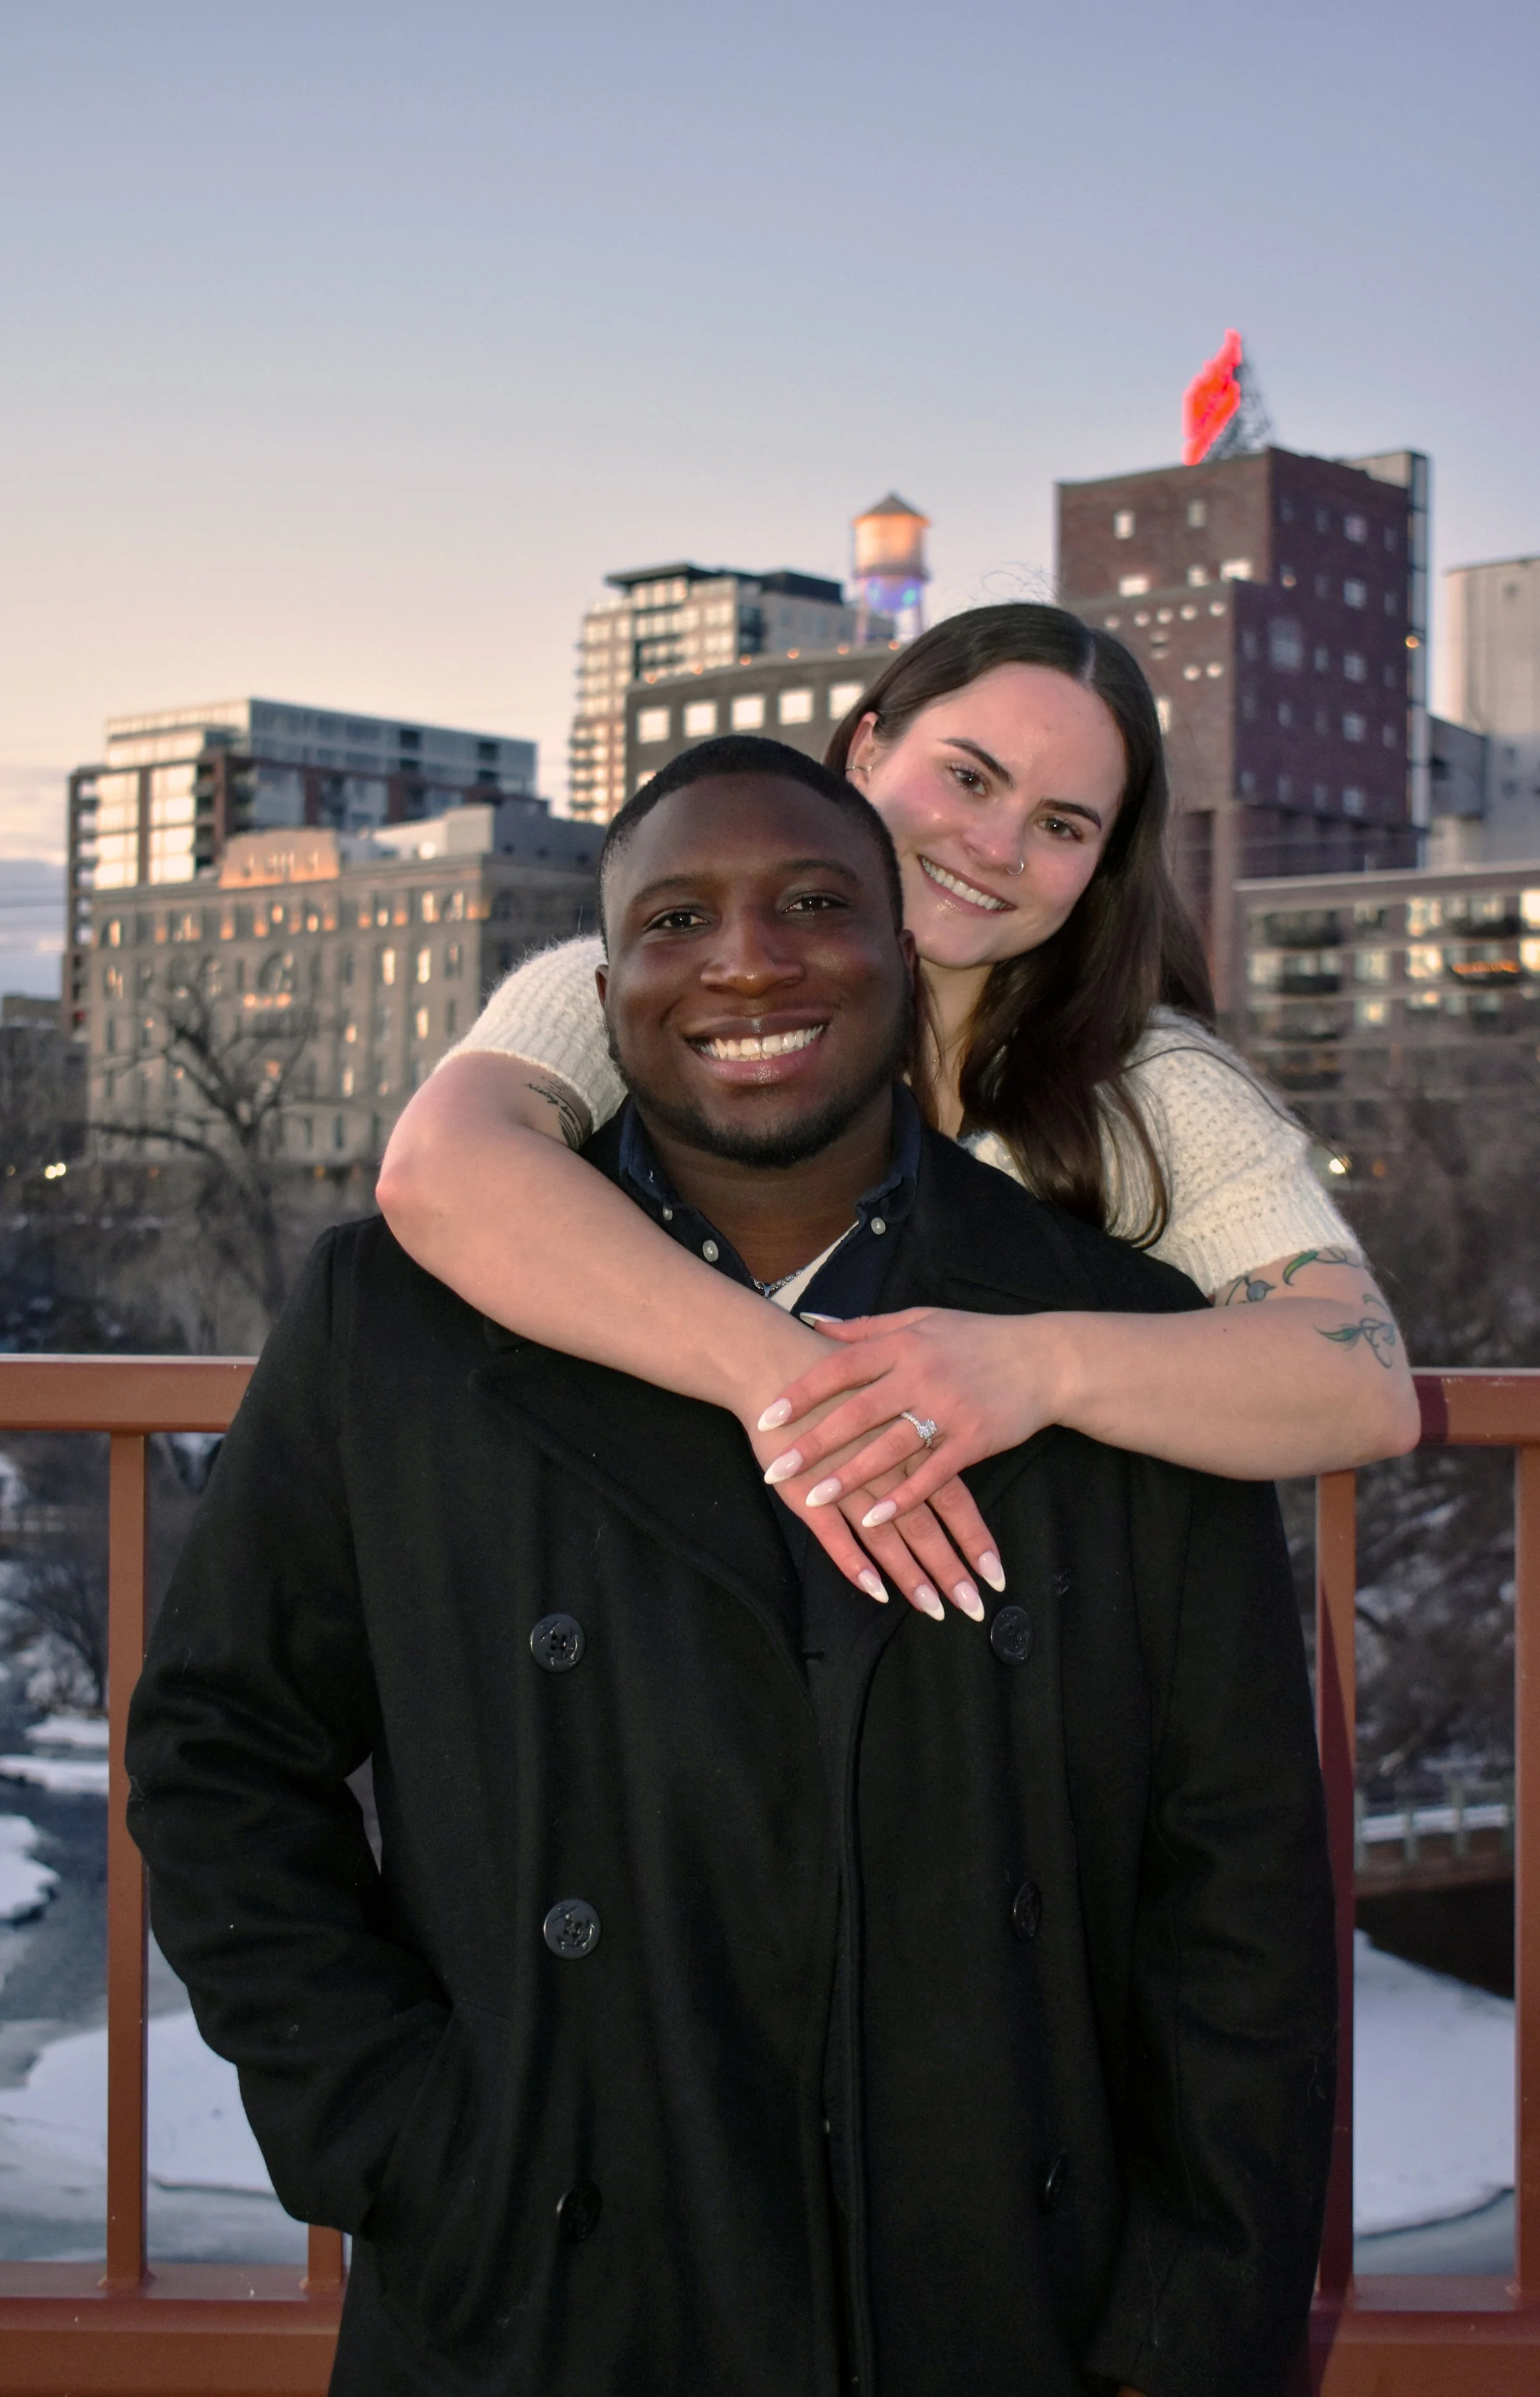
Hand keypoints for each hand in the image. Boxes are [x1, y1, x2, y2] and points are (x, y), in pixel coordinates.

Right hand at [743, 1394, 999, 1622]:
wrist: (776, 1361)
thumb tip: (948, 1440)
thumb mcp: (890, 1392)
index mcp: (910, 1443)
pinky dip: (854, 1563)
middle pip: (924, 1526)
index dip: (974, 1539)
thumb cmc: (836, 1372)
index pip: (953, 1499)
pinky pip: (835, 1534)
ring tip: (934, 1609)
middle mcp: (885, 1467)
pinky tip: (874, 1589)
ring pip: (886, 1537)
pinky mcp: (807, 1491)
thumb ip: (916, 1416)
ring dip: (911, 1576)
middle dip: (950, 1570)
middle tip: (974, 1608)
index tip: (996, 1576)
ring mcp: (846, 1481)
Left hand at [755, 1307, 1071, 1527]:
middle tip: (776, 1468)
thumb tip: (815, 1324)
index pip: (841, 1366)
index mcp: (903, 1344)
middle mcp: (921, 1375)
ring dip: (850, 1476)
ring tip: (813, 1498)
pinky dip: (904, 1498)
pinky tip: (876, 1518)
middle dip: (813, 1443)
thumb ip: (867, 1328)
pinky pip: (932, 1476)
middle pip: (856, 1412)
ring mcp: (948, 1410)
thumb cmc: (976, 1338)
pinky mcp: (973, 1440)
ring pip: (889, 1448)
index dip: (802, 1392)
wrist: (1043, 1358)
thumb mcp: (921, 1320)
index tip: (767, 1415)